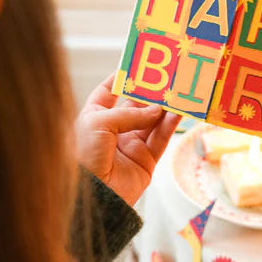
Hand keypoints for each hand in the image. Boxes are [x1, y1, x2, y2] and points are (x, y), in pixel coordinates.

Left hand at [75, 74, 180, 205]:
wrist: (91, 196)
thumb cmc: (83, 156)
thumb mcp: (100, 123)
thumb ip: (130, 114)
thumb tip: (156, 109)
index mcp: (94, 118)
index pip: (107, 93)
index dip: (120, 79)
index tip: (137, 65)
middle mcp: (112, 130)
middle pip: (136, 105)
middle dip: (151, 93)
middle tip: (167, 78)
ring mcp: (130, 145)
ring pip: (152, 121)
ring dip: (165, 107)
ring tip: (178, 93)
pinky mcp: (146, 161)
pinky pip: (160, 139)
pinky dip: (170, 125)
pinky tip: (177, 112)